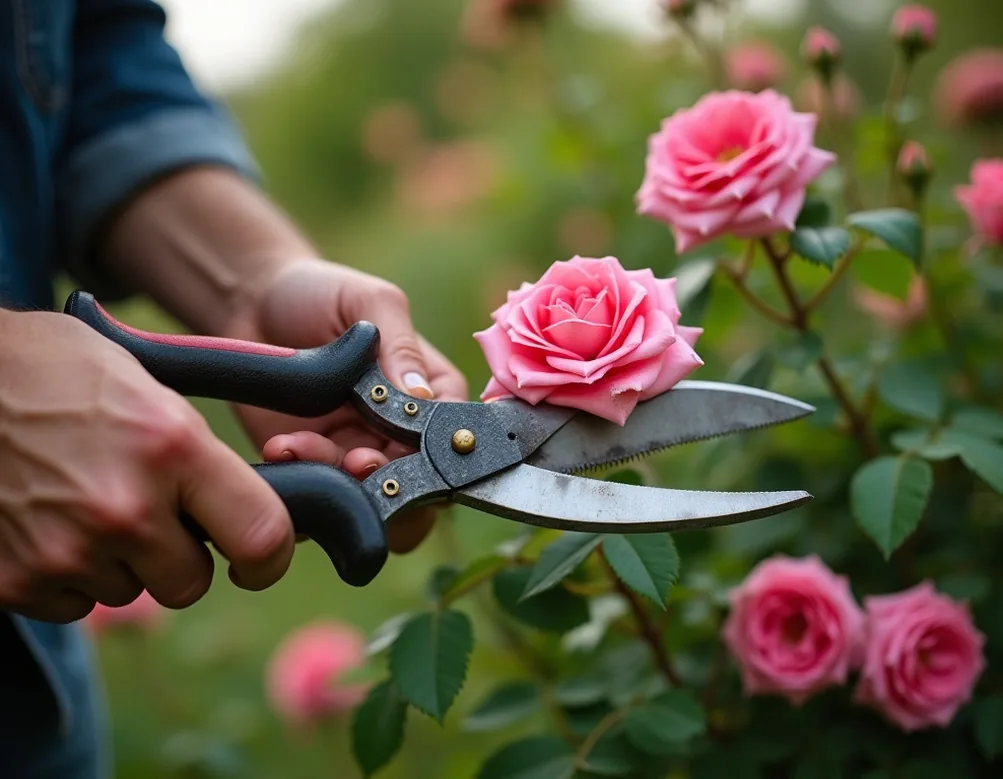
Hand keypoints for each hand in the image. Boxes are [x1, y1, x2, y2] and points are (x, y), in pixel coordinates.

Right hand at [0, 311, 295, 622]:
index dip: (268, 558)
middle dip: (180, 558)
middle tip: (151, 515)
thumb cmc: (59, 371)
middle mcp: (124, 509)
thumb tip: (248, 508)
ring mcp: (64, 550)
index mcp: (172, 449)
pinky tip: (48, 522)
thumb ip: (201, 457)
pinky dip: (66, 575)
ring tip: (84, 502)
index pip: (260, 536)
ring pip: (127, 592)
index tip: (258, 561)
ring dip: (118, 562)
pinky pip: (71, 605)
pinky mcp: (12, 580)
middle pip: (189, 584)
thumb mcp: (153, 390)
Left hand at [224, 259, 467, 553]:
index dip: (432, 450)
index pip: (451, 434)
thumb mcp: (370, 303)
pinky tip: (280, 447)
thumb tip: (421, 393)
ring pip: (369, 497)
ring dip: (338, 481)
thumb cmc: (321, 293)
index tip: (400, 446)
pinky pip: (321, 493)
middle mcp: (400, 430)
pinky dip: (303, 478)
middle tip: (355, 461)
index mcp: (431, 389)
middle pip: (418, 482)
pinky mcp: (314, 466)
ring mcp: (357, 452)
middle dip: (387, 480)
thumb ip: (399, 344)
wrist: (250, 304)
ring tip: (300, 445)